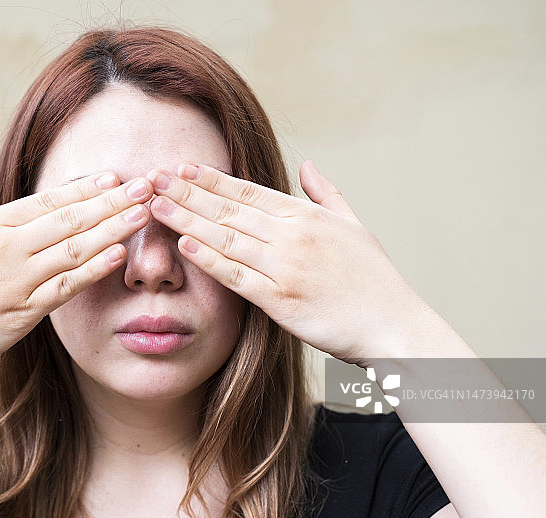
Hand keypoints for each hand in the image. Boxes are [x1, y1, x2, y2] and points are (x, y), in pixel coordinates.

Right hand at [0, 161, 153, 384]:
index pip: (46, 200)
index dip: (84, 188)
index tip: (115, 176)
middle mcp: (5, 248)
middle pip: (69, 218)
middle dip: (111, 201)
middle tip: (146, 186)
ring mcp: (15, 280)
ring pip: (73, 249)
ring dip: (112, 229)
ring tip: (144, 214)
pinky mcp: (22, 313)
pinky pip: (65, 287)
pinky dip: (92, 270)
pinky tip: (118, 255)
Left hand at [146, 161, 429, 365]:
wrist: (394, 324)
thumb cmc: (373, 277)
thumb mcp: (354, 225)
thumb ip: (326, 193)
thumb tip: (309, 165)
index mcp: (305, 216)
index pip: (247, 191)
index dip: (211, 179)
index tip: (181, 167)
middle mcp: (292, 235)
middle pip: (228, 209)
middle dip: (186, 193)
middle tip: (151, 178)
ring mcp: (285, 267)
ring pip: (226, 238)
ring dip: (187, 220)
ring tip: (156, 205)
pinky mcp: (281, 300)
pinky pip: (238, 276)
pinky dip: (210, 260)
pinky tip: (185, 246)